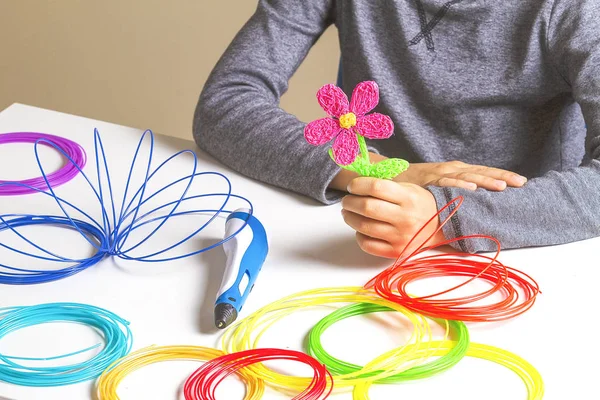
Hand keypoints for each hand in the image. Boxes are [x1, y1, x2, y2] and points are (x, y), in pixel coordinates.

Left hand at [341, 177, 445, 258]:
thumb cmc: (418, 204)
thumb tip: (356, 184)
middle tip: (346, 200)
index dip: (358, 185)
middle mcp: (405, 218)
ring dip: (350, 218)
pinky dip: (359, 236)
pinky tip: (360, 230)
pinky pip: (368, 245)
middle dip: (350, 202)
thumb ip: (384, 185)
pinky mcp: (396, 252)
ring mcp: (401, 237)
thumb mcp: (408, 188)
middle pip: (367, 207)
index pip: (376, 187)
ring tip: (348, 212)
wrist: (441, 226)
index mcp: (409, 198)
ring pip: (364, 227)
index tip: (352, 186)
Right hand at [394, 161, 526, 190]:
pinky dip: (458, 185)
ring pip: (466, 176)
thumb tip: (476, 207)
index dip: (503, 176)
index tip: (523, 183)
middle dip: (501, 177)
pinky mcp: (427, 180)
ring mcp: (439, 174)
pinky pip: (445, 183)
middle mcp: (451, 170)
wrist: (387, 178)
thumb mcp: (439, 188)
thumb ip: (455, 194)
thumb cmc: (415, 187)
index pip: (484, 172)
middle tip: (521, 183)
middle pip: (481, 172)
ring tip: (502, 186)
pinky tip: (471, 190)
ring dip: (484, 181)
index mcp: (457, 172)